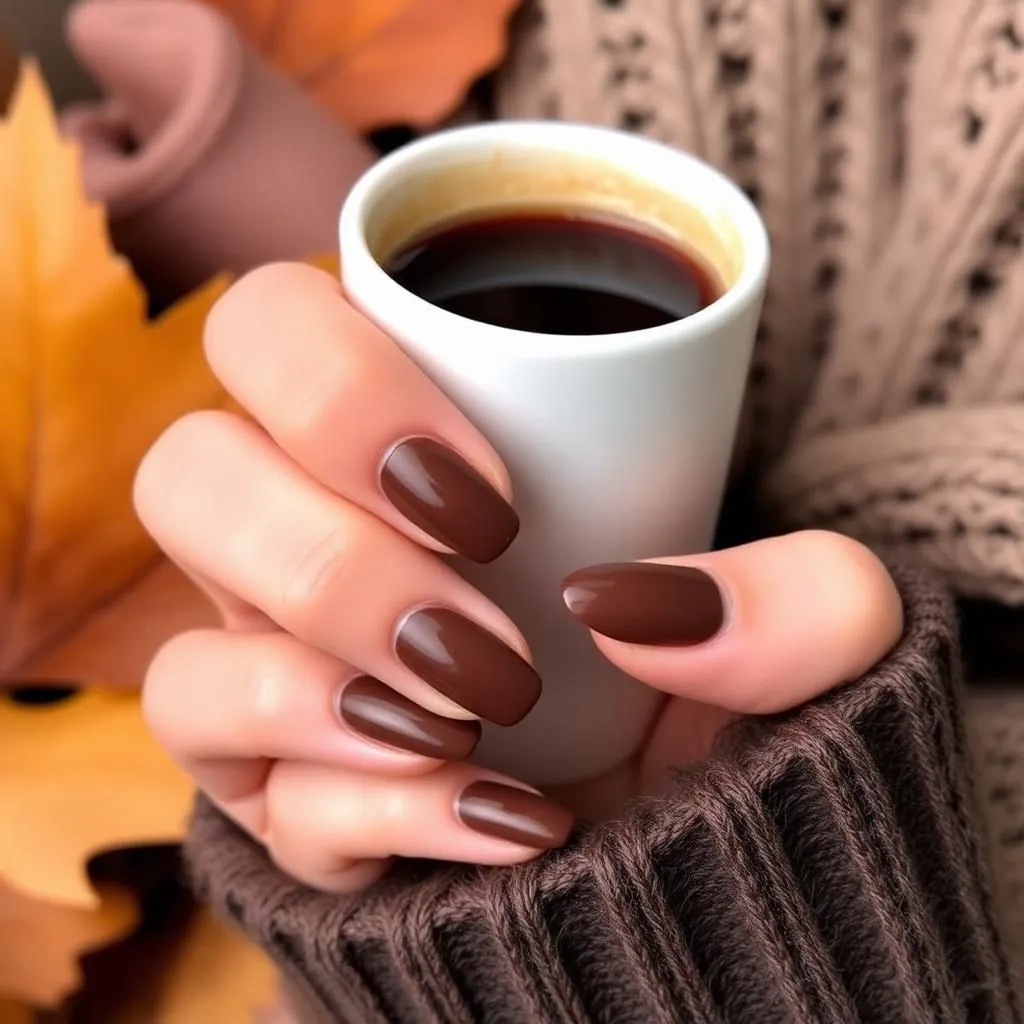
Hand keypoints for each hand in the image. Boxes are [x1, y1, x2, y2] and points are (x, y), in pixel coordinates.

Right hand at [136, 263, 902, 894]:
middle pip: (186, 477)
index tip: (493, 492)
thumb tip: (634, 610)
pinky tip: (490, 811)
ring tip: (480, 715)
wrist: (692, 851)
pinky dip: (364, 806)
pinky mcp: (281, 798)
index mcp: (397, 445)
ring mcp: (280, 678)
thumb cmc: (726, 708)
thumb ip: (800, 597)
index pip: (268, 332)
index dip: (336, 385)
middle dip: (324, 552)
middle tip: (481, 623)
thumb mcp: (818, 636)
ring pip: (178, 659)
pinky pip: (239, 803)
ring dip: (322, 685)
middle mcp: (312, 547)